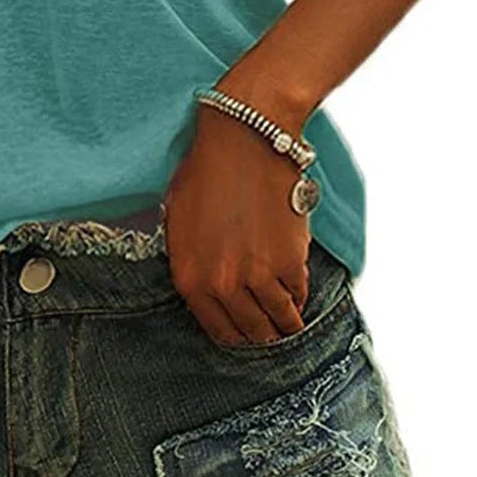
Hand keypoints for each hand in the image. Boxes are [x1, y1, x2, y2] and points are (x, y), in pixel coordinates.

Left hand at [163, 102, 312, 346]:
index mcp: (189, 277)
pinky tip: (297, 292)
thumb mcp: (177, 219)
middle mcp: (222, 284)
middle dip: (261, 334)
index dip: (234, 335)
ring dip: (285, 323)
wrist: (243, 141)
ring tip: (290, 322)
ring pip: (279, 320)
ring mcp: (258, 277)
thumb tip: (201, 281)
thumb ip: (187, 258)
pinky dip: (299, 295)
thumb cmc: (206, 171)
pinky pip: (298, 294)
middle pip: (250, 331)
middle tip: (270, 332)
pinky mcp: (290, 263)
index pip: (217, 329)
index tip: (243, 334)